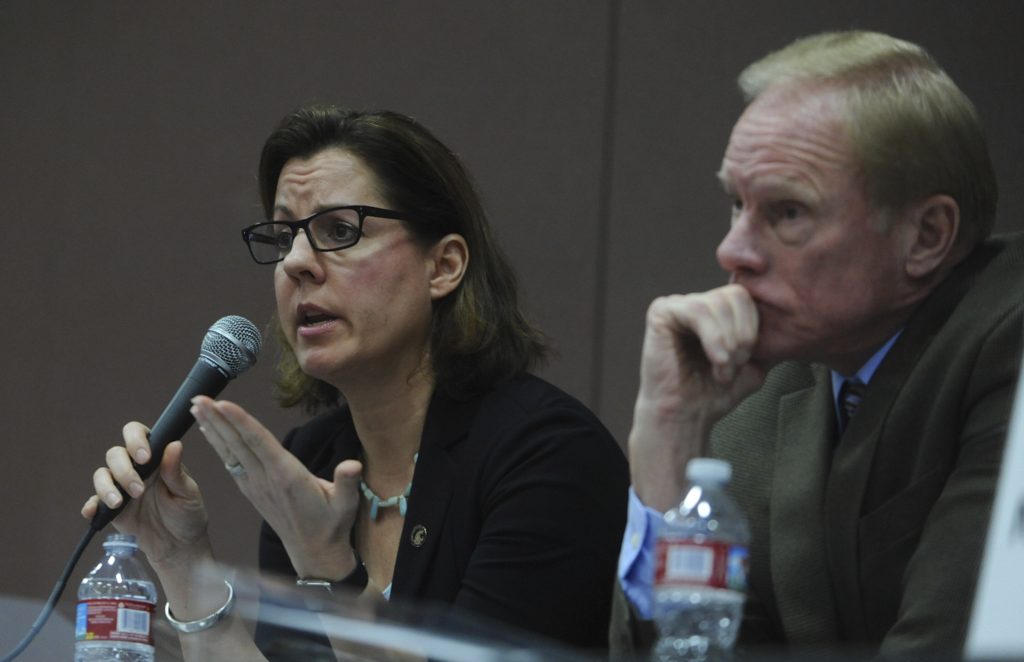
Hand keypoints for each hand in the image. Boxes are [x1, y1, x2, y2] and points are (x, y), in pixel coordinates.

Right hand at [81, 424, 211, 567]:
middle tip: (139, 490)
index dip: (135, 439)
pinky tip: (93, 512)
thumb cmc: (187, 514)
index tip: (144, 456)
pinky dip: (91, 506)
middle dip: (124, 470)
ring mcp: (121, 488)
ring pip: (101, 475)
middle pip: (115, 454)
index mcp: (155, 458)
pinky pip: (94, 502)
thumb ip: (176, 471)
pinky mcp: (111, 509)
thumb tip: (174, 444)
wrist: (178, 546)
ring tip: (120, 503)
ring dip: (107, 487)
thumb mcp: (187, 493)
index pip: (138, 434)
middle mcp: (135, 468)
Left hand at [190, 396, 361, 579]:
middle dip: (217, 419)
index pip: (259, 443)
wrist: (314, 552)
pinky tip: (209, 430)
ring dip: (212, 428)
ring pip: (230, 451)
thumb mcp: (346, 504)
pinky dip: (218, 444)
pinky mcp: (252, 490)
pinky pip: (231, 462)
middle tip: (197, 396)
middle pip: (238, 443)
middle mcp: (266, 479)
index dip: (241, 422)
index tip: (222, 404)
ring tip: (195, 406)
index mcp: (287, 477)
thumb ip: (347, 482)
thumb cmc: (331, 524)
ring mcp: (255, 485)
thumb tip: (352, 465)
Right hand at [630, 284, 766, 509]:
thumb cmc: (715, 393)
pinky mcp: (661, 311)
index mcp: (716, 311)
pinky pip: (697, 310)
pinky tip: (716, 360)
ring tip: (723, 369)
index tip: (747, 360)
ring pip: (718, 303)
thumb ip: (767, 340)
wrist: (687, 417)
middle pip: (735, 294)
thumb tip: (789, 322)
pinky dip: (713, 337)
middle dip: (743, 334)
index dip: (754, 328)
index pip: (747, 297)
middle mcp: (696, 303)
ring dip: (728, 341)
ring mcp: (677, 305)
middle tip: (736, 365)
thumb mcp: (754, 364)